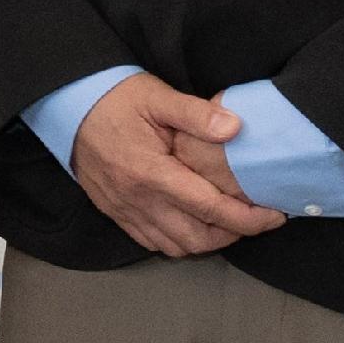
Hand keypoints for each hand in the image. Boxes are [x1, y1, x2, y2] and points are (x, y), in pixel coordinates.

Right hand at [68, 73, 285, 258]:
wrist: (68, 106)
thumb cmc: (115, 99)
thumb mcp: (158, 97)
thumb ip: (197, 114)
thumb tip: (236, 128)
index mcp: (152, 173)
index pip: (211, 209)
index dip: (249, 218)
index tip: (275, 215)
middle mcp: (138, 199)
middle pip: (197, 238)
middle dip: (234, 235)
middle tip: (256, 220)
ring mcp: (125, 209)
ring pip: (175, 246)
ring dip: (207, 242)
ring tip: (228, 224)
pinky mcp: (115, 212)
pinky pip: (151, 242)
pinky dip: (178, 242)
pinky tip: (192, 224)